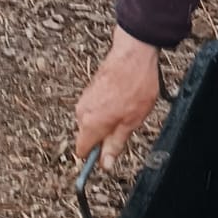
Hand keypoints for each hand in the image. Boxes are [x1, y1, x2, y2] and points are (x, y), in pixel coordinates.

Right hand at [74, 27, 161, 172]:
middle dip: (105, 135)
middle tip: (127, 124)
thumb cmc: (135, 86)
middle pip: (88, 135)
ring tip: (128, 107)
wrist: (133, 53)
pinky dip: (108, 107)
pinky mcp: (90, 89)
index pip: (81, 150)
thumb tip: (106, 164)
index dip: (94, 156)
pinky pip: (97, 107)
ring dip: (108, 120)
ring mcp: (85, 98)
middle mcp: (82, 112)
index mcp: (90, 124)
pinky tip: (124, 97)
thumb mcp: (131, 122)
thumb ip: (115, 144)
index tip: (108, 154)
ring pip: (94, 120)